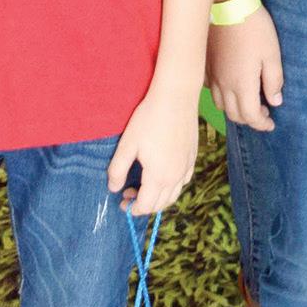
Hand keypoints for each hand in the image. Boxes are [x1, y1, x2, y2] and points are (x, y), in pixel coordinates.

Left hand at [107, 81, 198, 217]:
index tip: (121, 202)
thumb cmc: (148, 118)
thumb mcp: (127, 144)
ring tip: (143, 186)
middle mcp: (176, 177)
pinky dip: (172, 186)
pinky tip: (162, 175)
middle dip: (143, 205)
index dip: (132, 209)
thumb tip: (114, 188)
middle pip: (160, 204)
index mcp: (158, 176)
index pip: (146, 205)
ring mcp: (186, 167)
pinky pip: (183, 181)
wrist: (176, 97)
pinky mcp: (192, 157)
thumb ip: (118, 169)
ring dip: (158, 198)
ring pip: (173, 195)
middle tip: (128, 193)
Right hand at [206, 6, 283, 131]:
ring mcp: (211, 75)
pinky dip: (221, 95)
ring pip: (221, 104)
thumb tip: (274, 101)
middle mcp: (224, 85)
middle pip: (234, 115)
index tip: (272, 123)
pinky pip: (210, 89)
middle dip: (250, 119)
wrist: (227, 4)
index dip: (262, 124)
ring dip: (235, 108)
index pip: (251, 116)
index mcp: (242, 85)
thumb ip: (273, 81)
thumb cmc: (254, 28)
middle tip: (263, 112)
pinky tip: (230, 85)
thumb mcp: (272, 54)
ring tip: (248, 100)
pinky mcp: (205, 64)